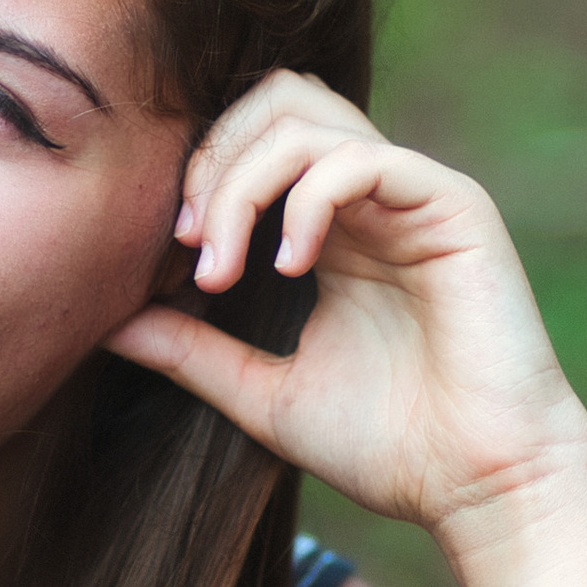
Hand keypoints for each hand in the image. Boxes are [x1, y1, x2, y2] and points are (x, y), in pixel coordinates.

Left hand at [103, 75, 586, 539]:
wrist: (481, 487)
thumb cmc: (390, 448)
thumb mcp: (263, 393)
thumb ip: (192, 352)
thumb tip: (105, 321)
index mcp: (332, 227)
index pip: (251, 138)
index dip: (196, 177)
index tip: (165, 259)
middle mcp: (372, 196)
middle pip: (273, 99)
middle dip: (210, 162)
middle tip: (188, 245)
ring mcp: (413, 194)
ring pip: (306, 115)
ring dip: (242, 181)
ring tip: (222, 265)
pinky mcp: (452, 206)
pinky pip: (361, 158)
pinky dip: (306, 200)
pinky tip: (288, 268)